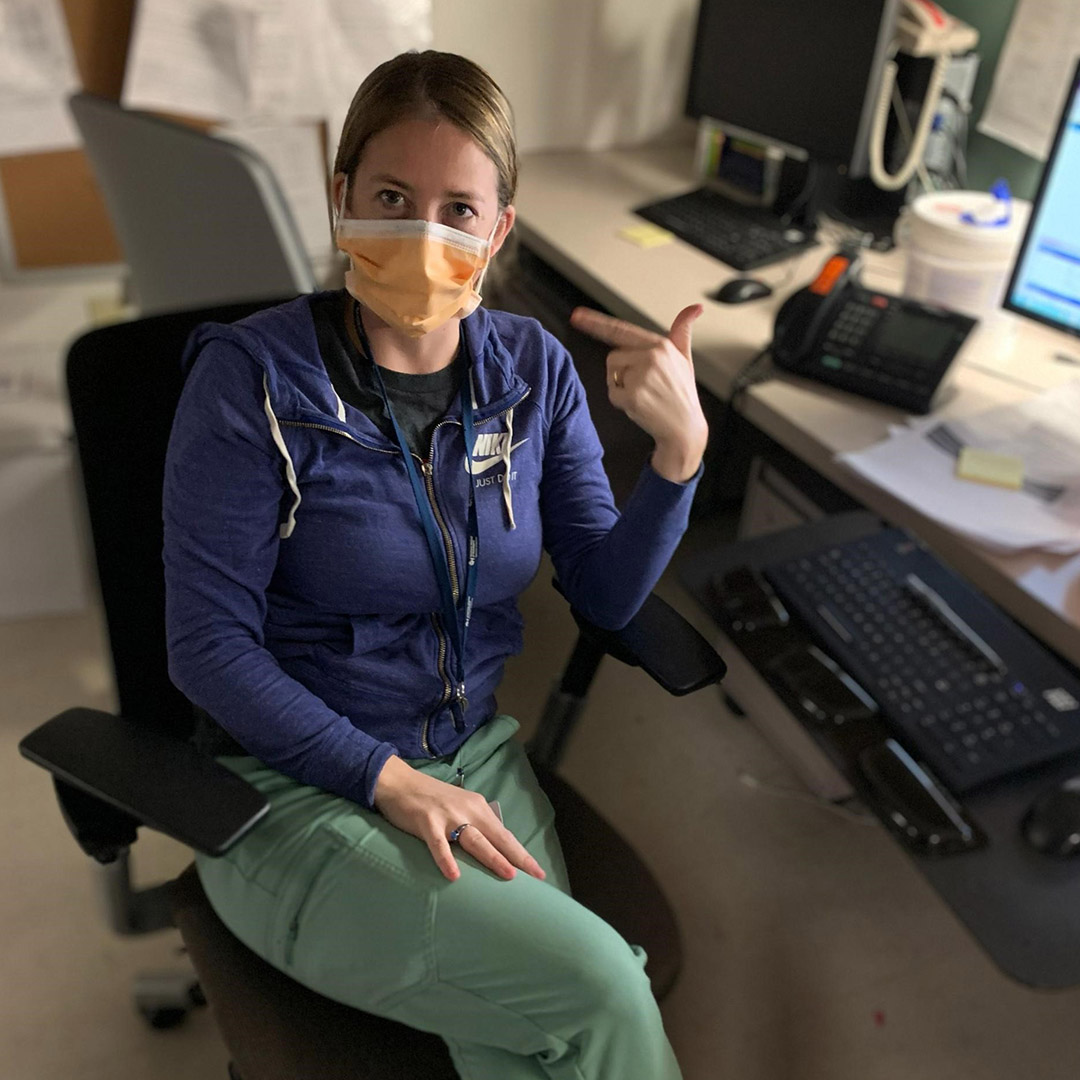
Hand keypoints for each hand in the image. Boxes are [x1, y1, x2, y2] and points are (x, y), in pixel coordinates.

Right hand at [373, 755, 546, 882]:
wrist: (399, 781)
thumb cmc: (430, 798)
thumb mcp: (459, 806)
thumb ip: (474, 823)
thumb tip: (491, 847)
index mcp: (478, 807)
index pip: (505, 834)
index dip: (522, 853)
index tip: (539, 872)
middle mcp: (467, 810)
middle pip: (497, 837)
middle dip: (517, 857)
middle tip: (535, 876)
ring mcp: (447, 815)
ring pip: (474, 840)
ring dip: (493, 857)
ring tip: (508, 875)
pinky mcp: (426, 822)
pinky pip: (438, 844)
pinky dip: (446, 859)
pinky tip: (454, 876)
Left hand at [569, 304, 708, 481]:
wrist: (684, 428)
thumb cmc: (681, 394)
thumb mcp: (685, 358)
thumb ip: (683, 331)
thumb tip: (696, 307)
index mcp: (661, 345)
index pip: (622, 330)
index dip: (596, 323)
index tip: (577, 316)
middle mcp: (652, 357)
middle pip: (613, 357)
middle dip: (620, 372)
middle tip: (643, 386)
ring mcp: (642, 376)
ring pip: (612, 375)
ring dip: (620, 386)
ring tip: (644, 395)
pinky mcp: (633, 395)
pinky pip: (612, 394)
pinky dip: (621, 402)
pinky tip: (640, 406)